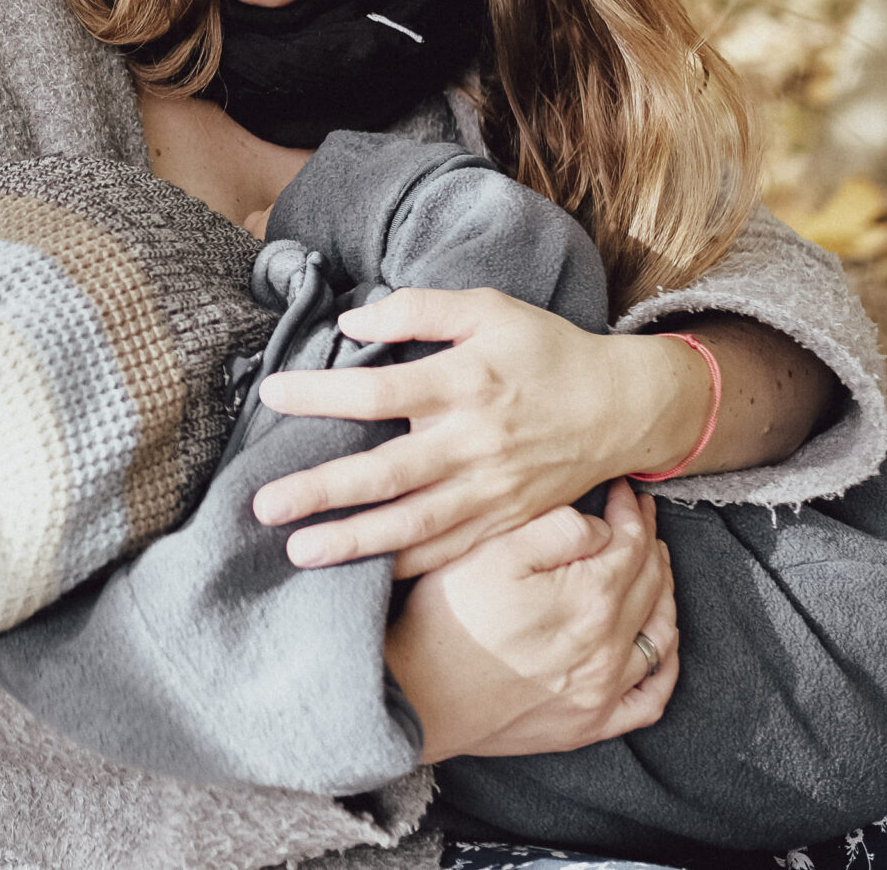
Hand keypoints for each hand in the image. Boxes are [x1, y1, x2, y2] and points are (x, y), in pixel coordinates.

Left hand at [251, 288, 706, 576]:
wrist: (621, 406)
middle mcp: (475, 441)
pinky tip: (364, 577)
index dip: (322, 394)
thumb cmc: (545, 350)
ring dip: (355, 542)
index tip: (270, 394)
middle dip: (324, 491)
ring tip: (298, 554)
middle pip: (388, 472)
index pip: (380, 391)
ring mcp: (491, 489)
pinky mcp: (505, 520)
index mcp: (465, 382)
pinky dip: (406, 566)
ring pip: (415, 524)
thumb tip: (351, 323)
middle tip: (265, 505)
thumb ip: (418, 310)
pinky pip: (449, 550)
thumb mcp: (488, 309)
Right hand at [386, 481, 679, 762]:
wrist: (419, 695)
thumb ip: (558, 530)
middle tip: (640, 517)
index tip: (624, 490)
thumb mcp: (494, 551)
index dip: (631, 511)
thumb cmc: (449, 617)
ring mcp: (603, 690)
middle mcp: (610, 646)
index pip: (631, 543)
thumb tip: (601, 526)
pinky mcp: (589, 723)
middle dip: (649, 543)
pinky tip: (659, 646)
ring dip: (664, 593)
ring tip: (654, 567)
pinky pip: (650, 698)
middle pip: (650, 584)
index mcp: (591, 598)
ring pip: (659, 635)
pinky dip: (664, 668)